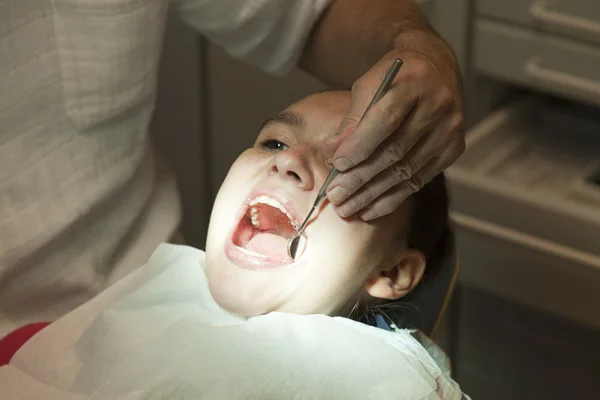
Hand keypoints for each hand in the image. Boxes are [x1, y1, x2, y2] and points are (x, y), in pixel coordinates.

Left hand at [325, 51, 464, 220]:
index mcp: (414, 82)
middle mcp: (437, 106)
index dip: (359, 145)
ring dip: (373, 194)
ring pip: (406, 171)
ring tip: (347, 207)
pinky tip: (370, 209)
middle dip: (361, 177)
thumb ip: (352, 120)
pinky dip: (391, 198)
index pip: (385, 120)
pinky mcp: (453, 149)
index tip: (336, 165)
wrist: (434, 71)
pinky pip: (419, 181)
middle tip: (336, 195)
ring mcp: (449, 129)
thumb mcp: (369, 86)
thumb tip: (332, 154)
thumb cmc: (394, 79)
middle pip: (395, 150)